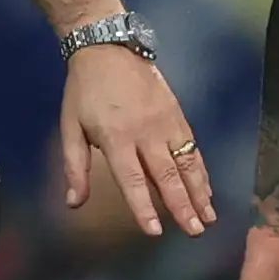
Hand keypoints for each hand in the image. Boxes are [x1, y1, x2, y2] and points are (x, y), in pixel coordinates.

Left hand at [60, 43, 213, 238]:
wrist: (108, 48)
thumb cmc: (83, 91)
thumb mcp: (69, 127)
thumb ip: (74, 166)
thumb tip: (73, 203)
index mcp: (115, 138)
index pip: (132, 179)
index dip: (144, 207)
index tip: (155, 231)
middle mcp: (145, 133)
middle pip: (166, 175)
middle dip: (182, 205)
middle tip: (195, 231)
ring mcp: (166, 123)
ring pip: (186, 163)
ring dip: (199, 191)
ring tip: (208, 217)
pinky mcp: (178, 115)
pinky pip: (193, 148)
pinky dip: (201, 170)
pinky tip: (207, 189)